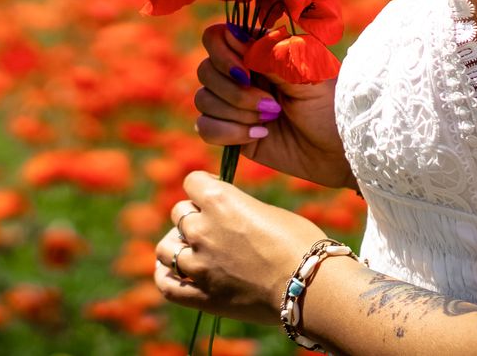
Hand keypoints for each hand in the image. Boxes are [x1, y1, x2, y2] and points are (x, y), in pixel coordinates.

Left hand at [152, 170, 327, 326]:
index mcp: (219, 200)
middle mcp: (202, 229)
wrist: (312, 287)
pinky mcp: (202, 296)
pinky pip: (167, 285)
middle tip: (215, 228)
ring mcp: (198, 264)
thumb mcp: (267, 210)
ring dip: (177, 245)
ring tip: (193, 250)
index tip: (216, 195)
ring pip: (166, 247)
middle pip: (179, 214)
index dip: (204, 186)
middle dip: (194, 217)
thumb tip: (226, 213)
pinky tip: (171, 272)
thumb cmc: (301, 244)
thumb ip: (237, 207)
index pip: (192, 181)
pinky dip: (165, 276)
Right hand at [194, 21, 354, 188]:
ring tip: (270, 121)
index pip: (216, 37)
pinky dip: (229, 133)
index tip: (247, 72)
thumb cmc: (328, 107)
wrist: (337, 152)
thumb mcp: (305, 76)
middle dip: (236, 92)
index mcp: (257, 52)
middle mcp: (240, 73)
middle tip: (272, 105)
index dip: (222, 54)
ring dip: (237, 113)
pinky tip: (259, 135)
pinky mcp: (229, 132)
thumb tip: (233, 36)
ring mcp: (232, 103)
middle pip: (205, 70)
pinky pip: (205, 127)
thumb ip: (269, 56)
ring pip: (203, 100)